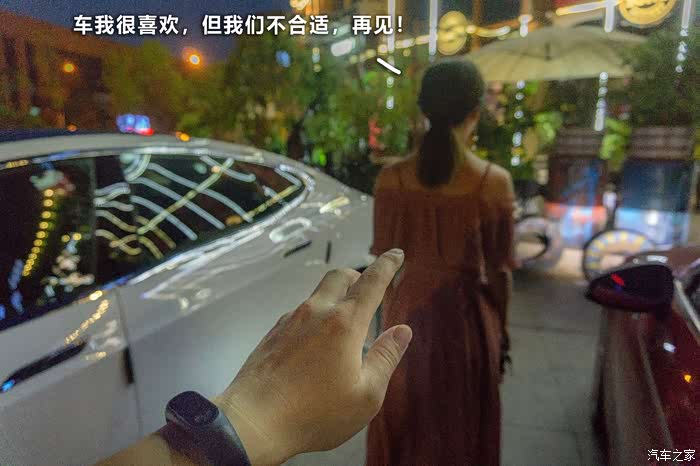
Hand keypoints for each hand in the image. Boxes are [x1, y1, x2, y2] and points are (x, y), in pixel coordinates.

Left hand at [215, 249, 411, 464]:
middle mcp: (316, 313)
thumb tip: (402, 331)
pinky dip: (316, 317)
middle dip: (359, 275)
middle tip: (370, 290)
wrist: (253, 422)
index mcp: (344, 324)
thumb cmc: (314, 413)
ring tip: (345, 328)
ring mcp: (290, 321)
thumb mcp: (366, 395)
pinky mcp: (273, 334)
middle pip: (340, 276)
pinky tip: (316, 345)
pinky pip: (300, 313)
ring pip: (318, 294)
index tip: (396, 255)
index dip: (387, 266)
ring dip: (336, 298)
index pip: (371, 282)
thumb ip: (386, 357)